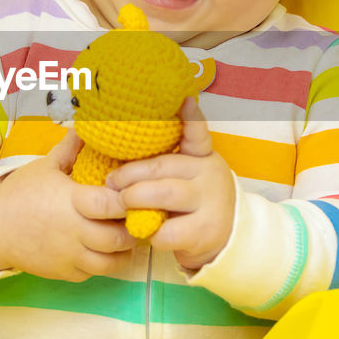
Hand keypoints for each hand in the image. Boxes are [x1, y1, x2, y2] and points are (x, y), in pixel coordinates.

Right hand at [0, 131, 135, 281]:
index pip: (109, 204)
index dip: (128, 200)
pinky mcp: (64, 273)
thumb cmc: (20, 193)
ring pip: (111, 263)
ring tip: (125, 235)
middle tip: (136, 217)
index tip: (133, 193)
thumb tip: (88, 125)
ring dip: (124, 251)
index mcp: (69, 201)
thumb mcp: (45, 166)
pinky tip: (104, 249)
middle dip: (133, 228)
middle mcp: (72, 232)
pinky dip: (104, 264)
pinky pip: (94, 273)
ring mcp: (69, 256)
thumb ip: (71, 148)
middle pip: (118, 238)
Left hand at [106, 97, 235, 270]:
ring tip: (122, 202)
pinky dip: (148, 232)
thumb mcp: (188, 177)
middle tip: (111, 181)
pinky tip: (145, 231)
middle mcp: (209, 175)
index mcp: (203, 158)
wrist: (227, 238)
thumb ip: (166, 163)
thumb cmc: (194, 204)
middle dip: (130, 174)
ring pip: (164, 194)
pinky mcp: (204, 231)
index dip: (191, 117)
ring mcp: (209, 203)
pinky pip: (166, 230)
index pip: (197, 134)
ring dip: (135, 198)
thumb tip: (124, 145)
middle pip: (162, 166)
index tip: (183, 100)